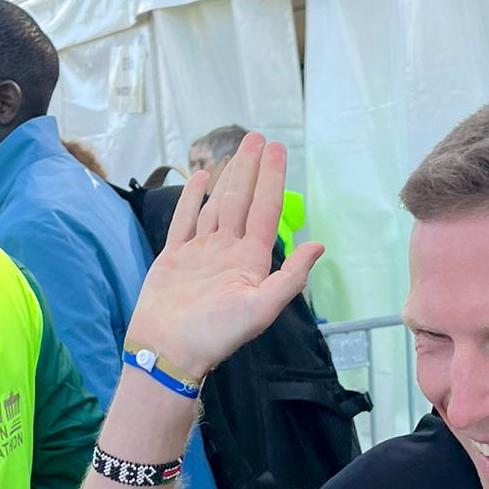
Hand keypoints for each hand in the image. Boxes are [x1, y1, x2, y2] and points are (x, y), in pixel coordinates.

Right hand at [125, 133, 323, 377]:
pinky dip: (191, 199)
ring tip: (236, 153)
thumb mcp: (260, 309)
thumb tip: (319, 245)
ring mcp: (201, 253)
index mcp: (250, 261)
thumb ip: (290, 277)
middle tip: (258, 138)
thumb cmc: (214, 335)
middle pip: (243, 201)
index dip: (272, 180)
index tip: (277, 150)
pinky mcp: (174, 257)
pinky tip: (199, 178)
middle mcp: (228, 252)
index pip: (265, 210)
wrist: (169, 350)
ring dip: (228, 179)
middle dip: (252, 169)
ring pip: (217, 206)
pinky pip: (185, 220)